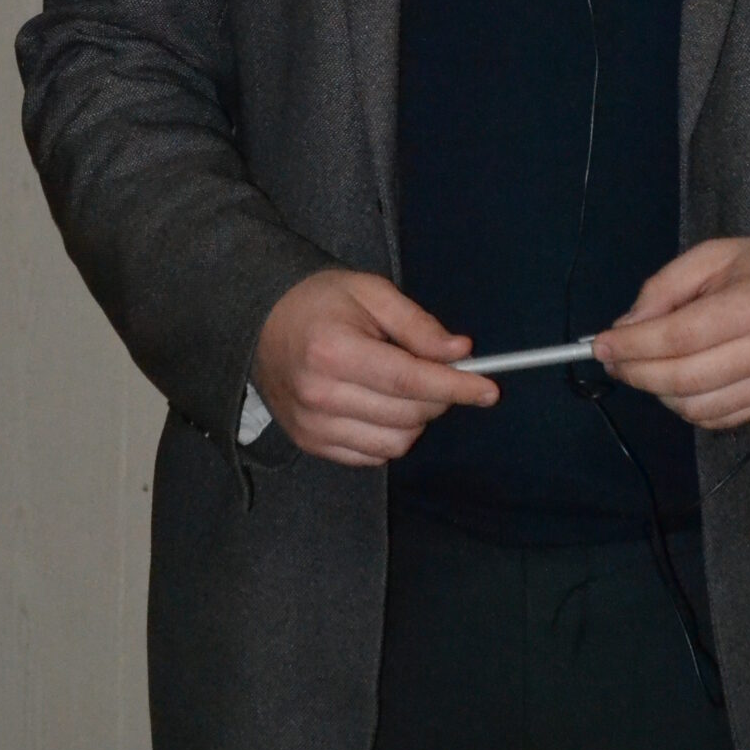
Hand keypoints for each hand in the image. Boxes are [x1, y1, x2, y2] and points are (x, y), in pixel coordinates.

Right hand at [252, 268, 497, 466]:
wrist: (259, 321)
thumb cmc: (319, 300)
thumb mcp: (371, 292)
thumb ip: (417, 324)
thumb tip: (460, 352)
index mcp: (334, 351)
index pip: (409, 381)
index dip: (455, 387)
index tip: (489, 390)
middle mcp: (320, 395)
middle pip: (407, 415)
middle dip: (438, 397)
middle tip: (438, 372)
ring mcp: (312, 426)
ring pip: (395, 443)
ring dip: (416, 420)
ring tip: (403, 387)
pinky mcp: (310, 443)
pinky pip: (372, 456)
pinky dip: (390, 436)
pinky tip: (381, 405)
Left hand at [594, 238, 749, 430]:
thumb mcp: (715, 255)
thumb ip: (666, 288)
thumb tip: (625, 329)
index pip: (680, 337)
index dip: (634, 346)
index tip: (599, 345)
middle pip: (683, 378)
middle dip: (636, 372)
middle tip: (612, 360)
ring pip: (696, 406)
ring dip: (657, 392)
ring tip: (643, 368)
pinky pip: (717, 419)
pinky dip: (685, 407)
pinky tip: (674, 384)